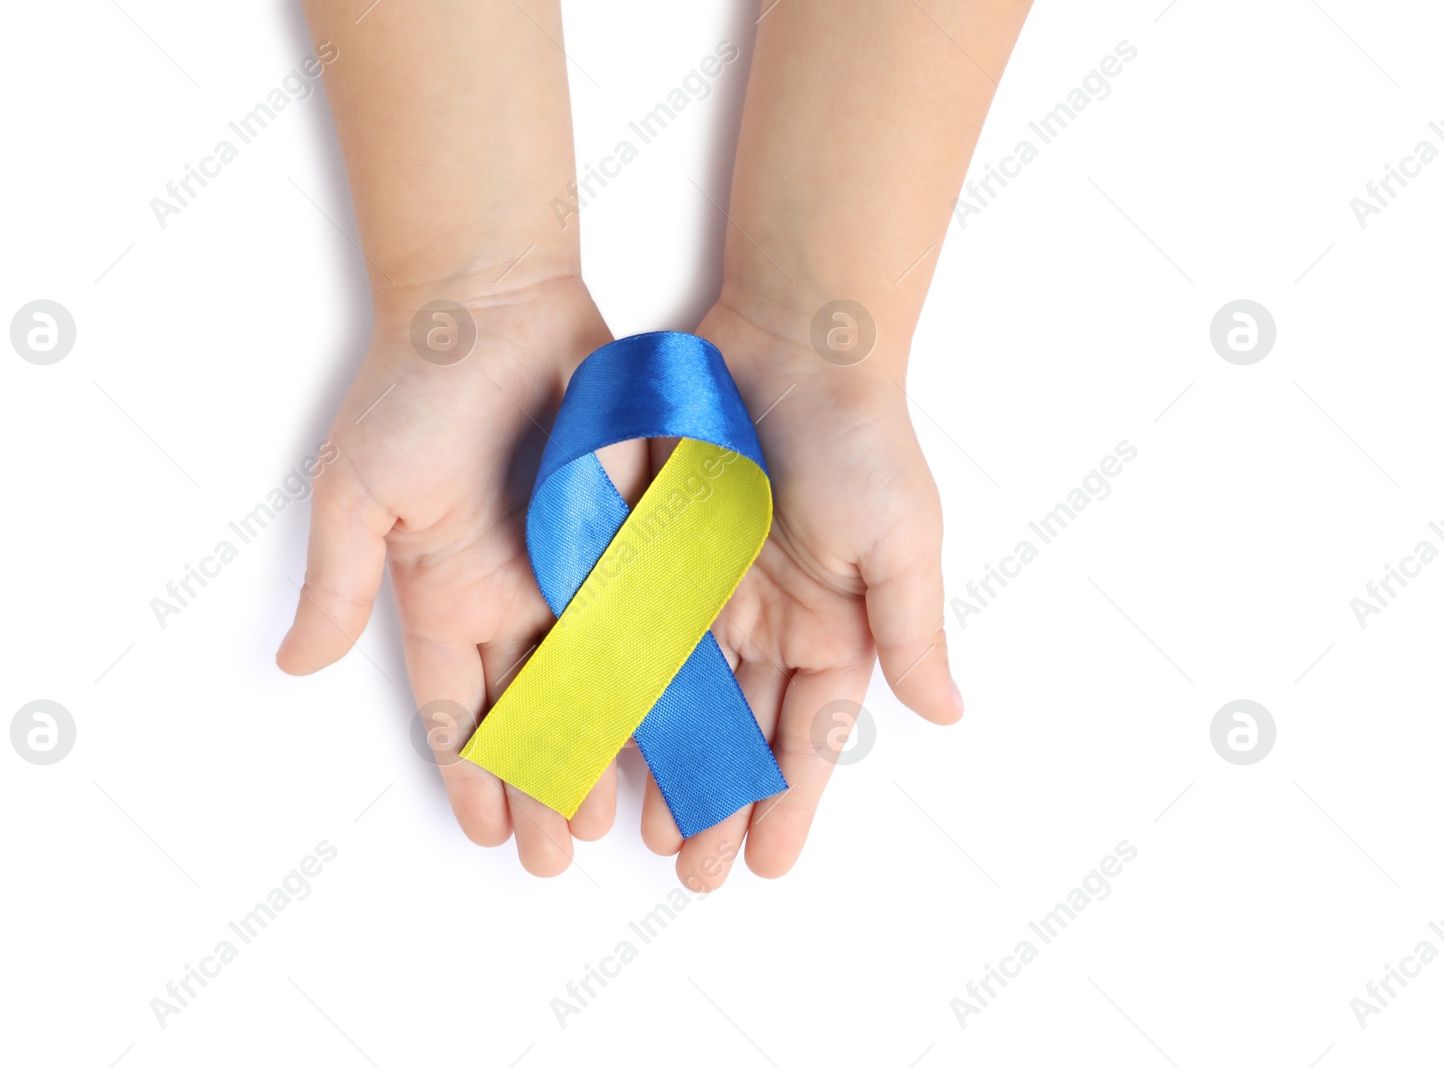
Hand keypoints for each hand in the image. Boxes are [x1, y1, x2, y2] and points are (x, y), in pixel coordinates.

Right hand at [277, 273, 638, 874]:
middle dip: (544, 781)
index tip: (489, 836)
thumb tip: (293, 667)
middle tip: (563, 854)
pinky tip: (680, 724)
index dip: (472, 773)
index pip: (456, 708)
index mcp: (445, 593)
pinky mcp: (628, 529)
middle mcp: (511, 593)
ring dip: (606, 748)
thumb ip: (338, 584)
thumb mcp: (360, 492)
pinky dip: (664, 669)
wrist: (493, 300)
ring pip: (598, 679)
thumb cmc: (415, 389)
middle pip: (533, 710)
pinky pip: (651, 612)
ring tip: (625, 816)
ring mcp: (574, 563)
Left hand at [639, 299, 963, 887]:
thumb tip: (948, 715)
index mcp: (833, 627)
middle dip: (718, 802)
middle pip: (738, 731)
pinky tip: (604, 741)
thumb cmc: (859, 438)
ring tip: (644, 830)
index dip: (789, 803)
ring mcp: (707, 590)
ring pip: (681, 699)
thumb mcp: (900, 540)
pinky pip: (633, 635)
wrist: (793, 342)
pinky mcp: (655, 554)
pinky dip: (620, 691)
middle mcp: (769, 620)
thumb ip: (912, 632)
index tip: (769, 867)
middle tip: (692, 869)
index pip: (808, 736)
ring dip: (666, 765)